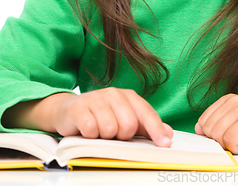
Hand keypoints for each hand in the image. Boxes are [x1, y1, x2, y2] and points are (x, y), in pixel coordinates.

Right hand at [50, 89, 172, 146]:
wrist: (69, 110)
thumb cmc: (100, 116)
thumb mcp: (124, 119)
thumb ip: (146, 126)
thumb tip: (168, 134)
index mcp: (128, 96)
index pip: (147, 113)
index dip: (156, 130)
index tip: (164, 144)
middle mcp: (114, 94)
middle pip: (129, 125)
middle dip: (122, 136)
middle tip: (113, 134)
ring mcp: (96, 98)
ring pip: (110, 129)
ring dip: (104, 137)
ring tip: (99, 131)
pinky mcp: (79, 107)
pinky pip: (91, 130)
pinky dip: (90, 136)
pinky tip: (87, 130)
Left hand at [195, 94, 237, 153]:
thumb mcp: (236, 122)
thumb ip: (219, 123)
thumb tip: (198, 129)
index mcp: (228, 99)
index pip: (203, 120)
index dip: (210, 135)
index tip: (224, 140)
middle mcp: (233, 101)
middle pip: (209, 128)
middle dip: (220, 141)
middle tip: (236, 142)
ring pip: (218, 135)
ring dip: (229, 146)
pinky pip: (230, 140)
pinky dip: (237, 148)